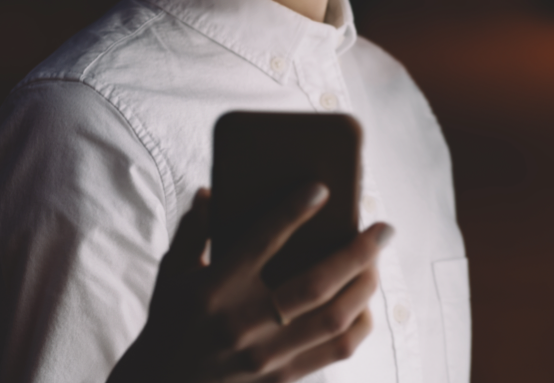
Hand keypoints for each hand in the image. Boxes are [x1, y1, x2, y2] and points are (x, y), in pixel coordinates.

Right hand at [107, 183, 393, 382]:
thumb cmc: (169, 324)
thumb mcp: (171, 274)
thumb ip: (194, 230)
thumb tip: (210, 190)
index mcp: (213, 290)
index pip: (261, 241)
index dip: (294, 211)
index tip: (322, 189)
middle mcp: (242, 324)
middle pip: (317, 284)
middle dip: (359, 251)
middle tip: (384, 228)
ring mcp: (265, 357)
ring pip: (336, 319)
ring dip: (366, 286)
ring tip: (377, 263)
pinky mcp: (281, 379)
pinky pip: (336, 351)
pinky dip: (359, 323)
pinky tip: (365, 303)